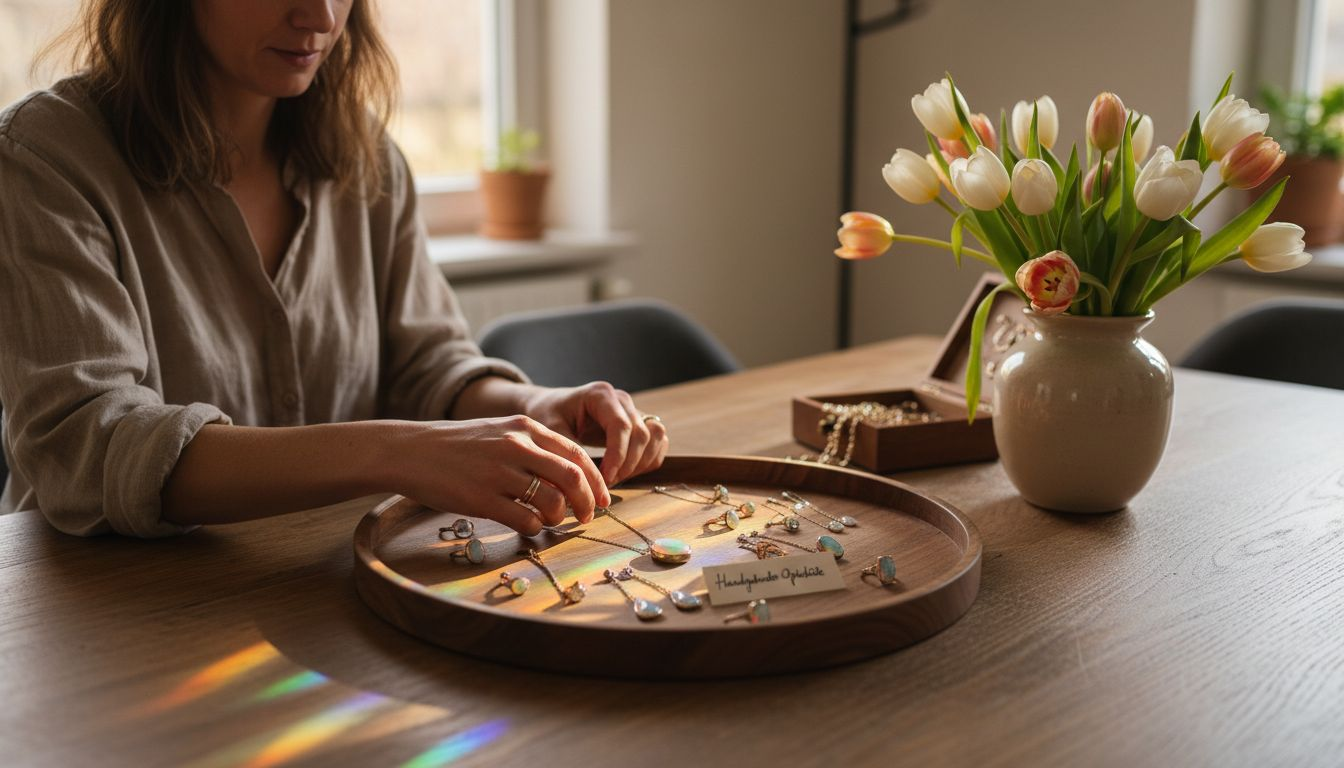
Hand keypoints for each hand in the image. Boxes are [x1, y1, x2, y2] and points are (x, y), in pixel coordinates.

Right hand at [388, 416, 609, 534]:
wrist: (411, 451)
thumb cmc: (458, 446)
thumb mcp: (500, 432)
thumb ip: (533, 447)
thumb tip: (570, 477)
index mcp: (525, 427)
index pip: (576, 454)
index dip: (596, 481)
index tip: (603, 499)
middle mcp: (516, 446)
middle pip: (572, 478)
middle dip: (588, 503)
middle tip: (588, 517)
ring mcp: (499, 473)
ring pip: (552, 502)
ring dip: (559, 517)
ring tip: (550, 520)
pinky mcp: (482, 499)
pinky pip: (525, 521)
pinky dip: (535, 529)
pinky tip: (528, 527)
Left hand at [522, 381, 669, 485]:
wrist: (552, 407)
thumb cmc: (548, 415)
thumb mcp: (549, 429)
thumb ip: (566, 450)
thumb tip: (580, 479)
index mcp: (601, 395)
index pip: (621, 426)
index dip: (617, 455)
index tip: (604, 479)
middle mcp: (622, 400)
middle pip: (641, 434)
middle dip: (627, 465)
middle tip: (605, 485)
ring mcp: (634, 411)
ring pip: (655, 438)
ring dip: (639, 464)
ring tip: (613, 480)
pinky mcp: (639, 424)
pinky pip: (658, 444)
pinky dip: (647, 462)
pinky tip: (626, 474)